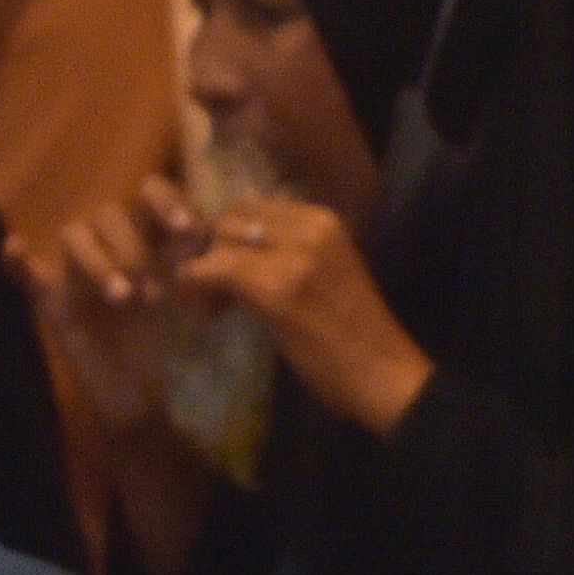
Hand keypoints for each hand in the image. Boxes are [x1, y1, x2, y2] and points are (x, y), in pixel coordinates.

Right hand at [33, 181, 222, 436]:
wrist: (147, 399)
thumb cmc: (180, 349)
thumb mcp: (206, 304)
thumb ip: (211, 272)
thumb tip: (215, 240)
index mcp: (152, 240)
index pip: (150, 192)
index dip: (166, 202)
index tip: (188, 231)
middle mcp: (115, 248)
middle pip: (109, 215)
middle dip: (132, 248)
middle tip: (152, 291)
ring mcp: (80, 275)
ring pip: (74, 237)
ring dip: (96, 261)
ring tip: (121, 298)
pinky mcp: (53, 304)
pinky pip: (27, 276)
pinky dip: (18, 262)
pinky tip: (15, 248)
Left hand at [173, 193, 434, 437]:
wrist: (380, 370)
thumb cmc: (350, 329)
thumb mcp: (321, 270)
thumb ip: (286, 247)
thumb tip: (237, 227)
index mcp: (324, 218)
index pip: (251, 204)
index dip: (226, 234)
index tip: (222, 266)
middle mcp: (311, 226)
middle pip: (231, 218)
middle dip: (209, 249)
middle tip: (209, 286)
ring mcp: (294, 254)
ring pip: (218, 242)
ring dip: (201, 270)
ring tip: (209, 301)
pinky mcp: (274, 287)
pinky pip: (211, 271)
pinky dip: (193, 287)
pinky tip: (204, 309)